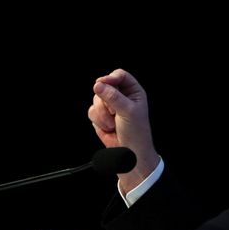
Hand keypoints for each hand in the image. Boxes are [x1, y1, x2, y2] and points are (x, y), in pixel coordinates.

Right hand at [88, 69, 158, 190]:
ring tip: (113, 123)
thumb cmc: (137, 133)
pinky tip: (108, 128)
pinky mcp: (100, 116)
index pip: (120, 76)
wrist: (129, 153)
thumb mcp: (128, 111)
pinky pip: (91, 112)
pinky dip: (98, 121)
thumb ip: (113, 97)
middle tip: (114, 112)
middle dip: (106, 102)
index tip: (102, 84)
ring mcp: (109, 106)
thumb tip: (99, 85)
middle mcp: (121, 97)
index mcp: (133, 92)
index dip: (110, 78)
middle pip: (104, 87)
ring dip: (102, 114)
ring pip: (96, 100)